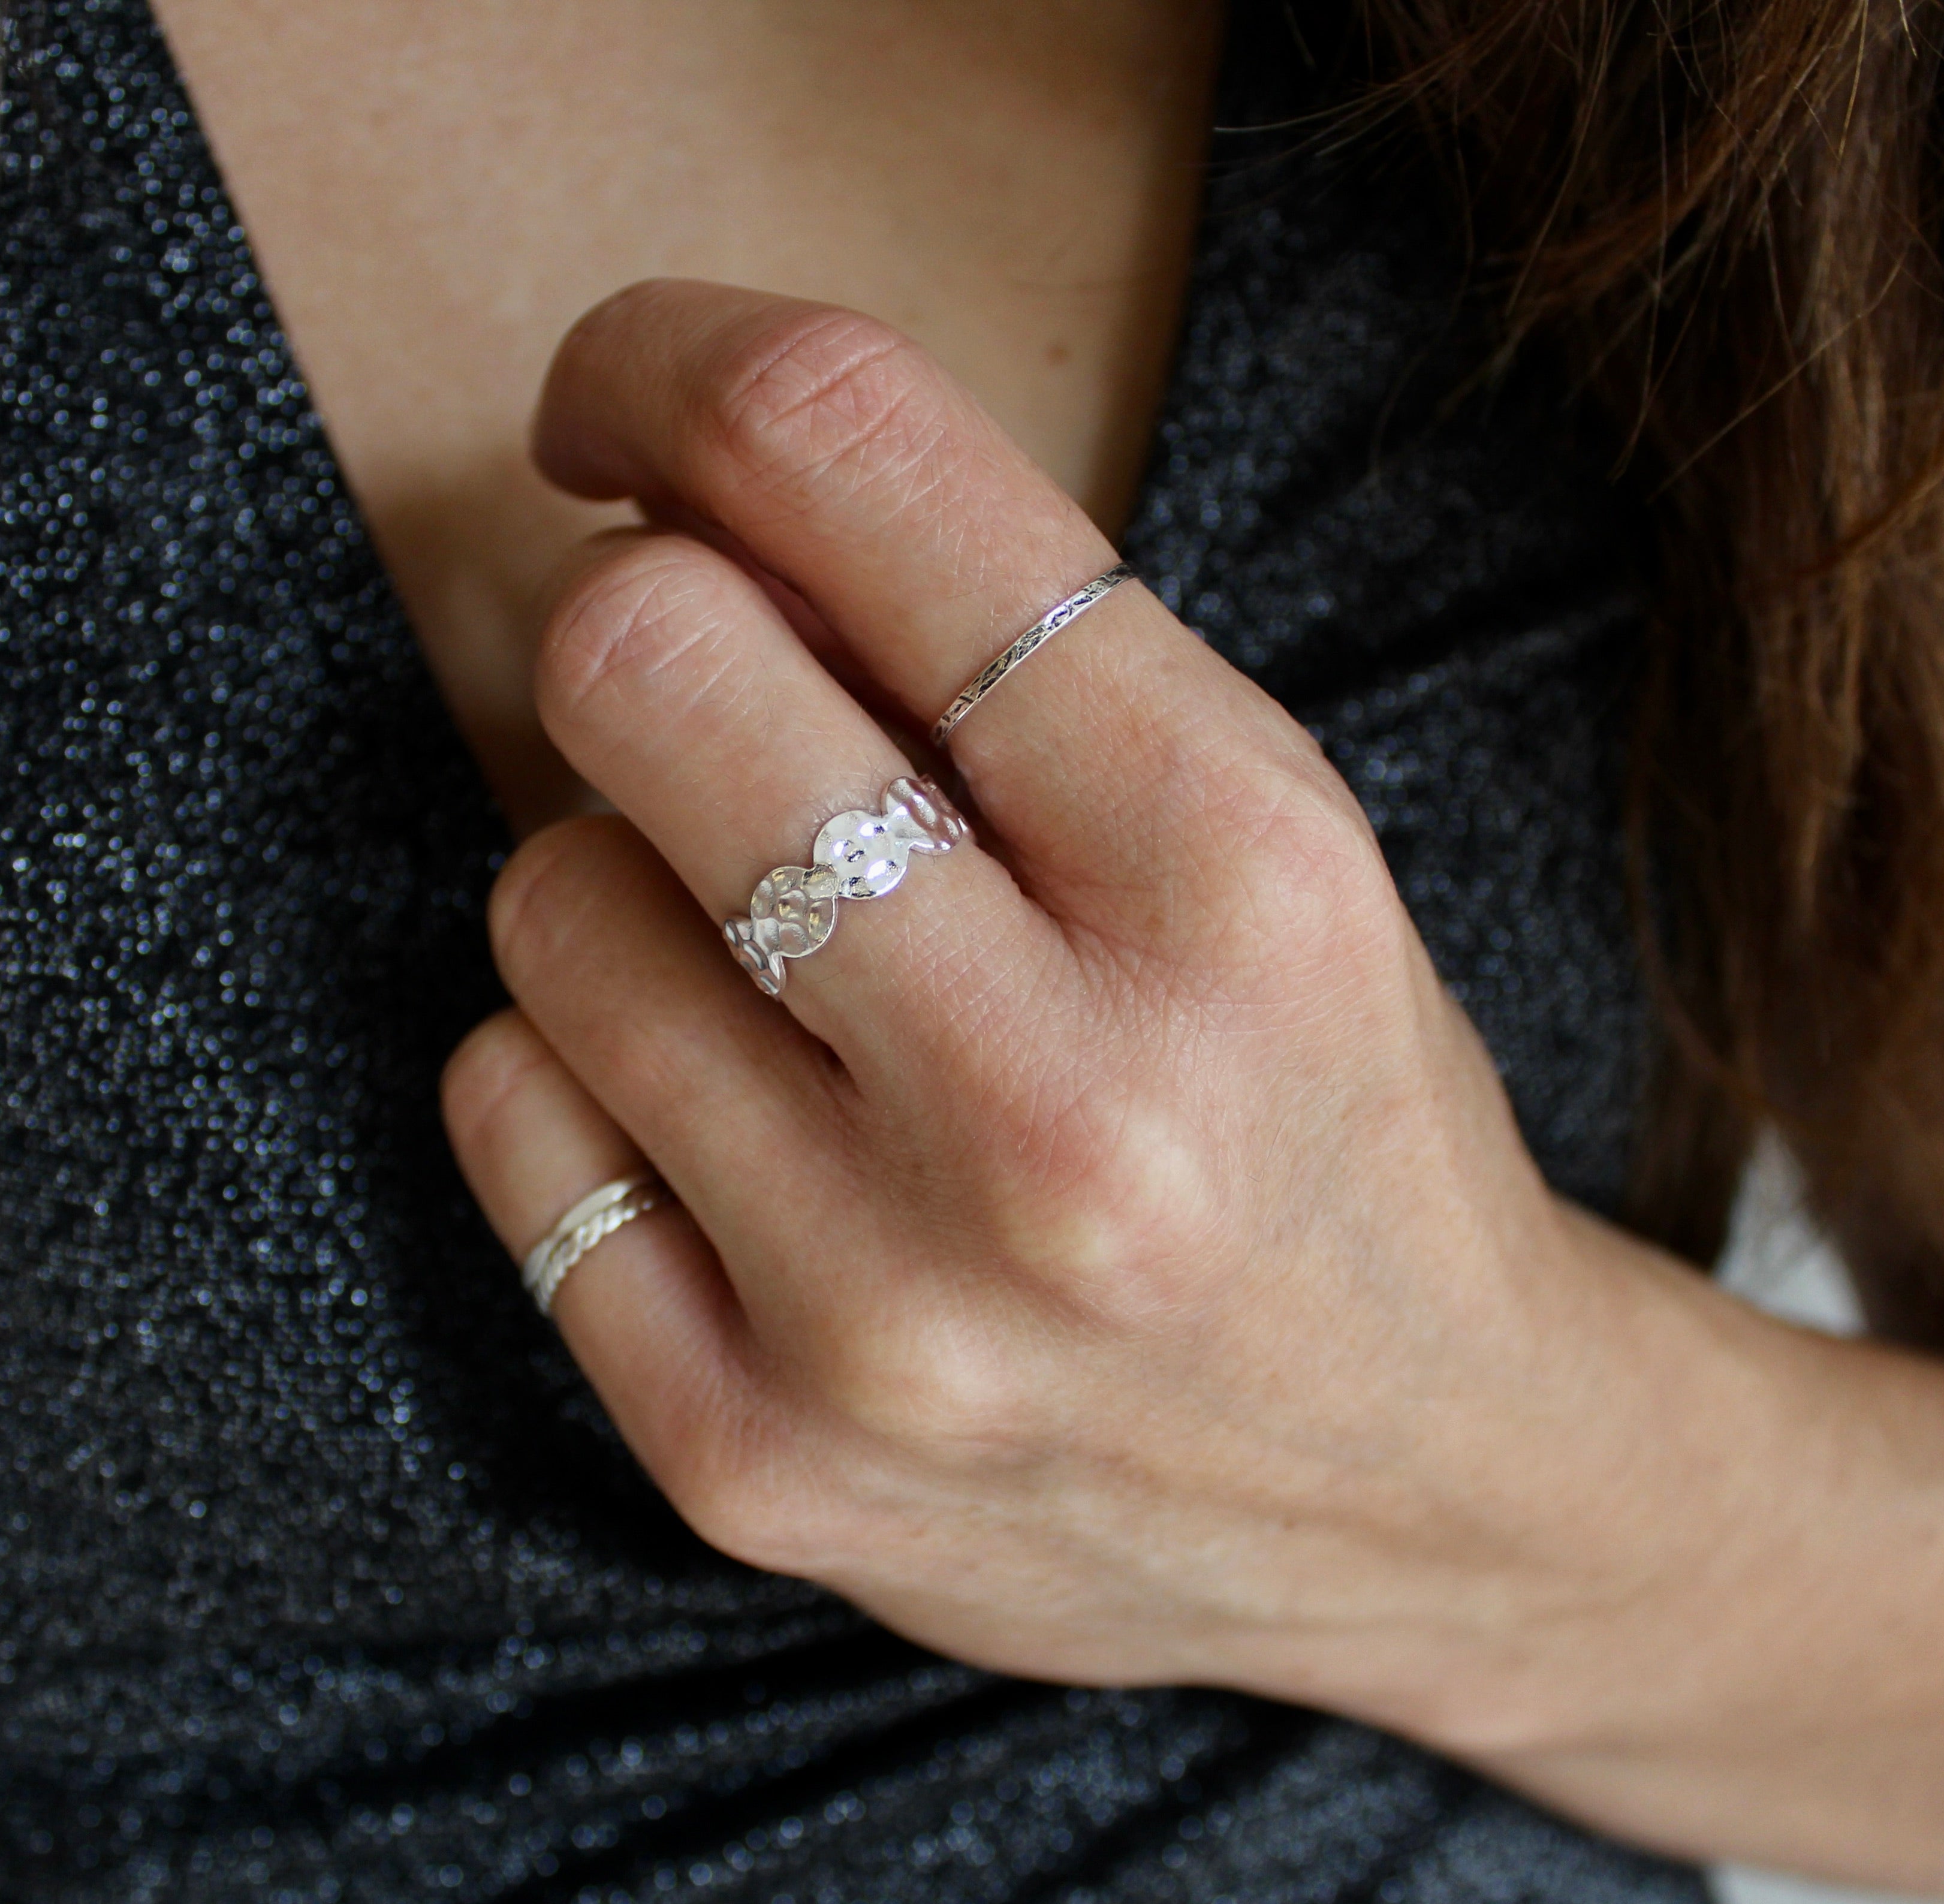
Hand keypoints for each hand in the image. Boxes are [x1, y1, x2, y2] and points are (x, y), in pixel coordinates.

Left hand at [440, 279, 1734, 1767]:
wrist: (1435, 1494)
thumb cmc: (1319, 1103)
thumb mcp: (1263, 829)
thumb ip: (997, 643)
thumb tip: (675, 475)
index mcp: (1237, 873)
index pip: (846, 462)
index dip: (683, 369)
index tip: (632, 406)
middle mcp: (1066, 1106)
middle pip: (635, 663)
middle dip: (642, 631)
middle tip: (702, 690)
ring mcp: (893, 1312)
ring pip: (545, 900)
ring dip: (626, 882)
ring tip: (772, 968)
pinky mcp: (758, 1462)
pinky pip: (508, 1116)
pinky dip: (582, 1076)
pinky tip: (723, 1125)